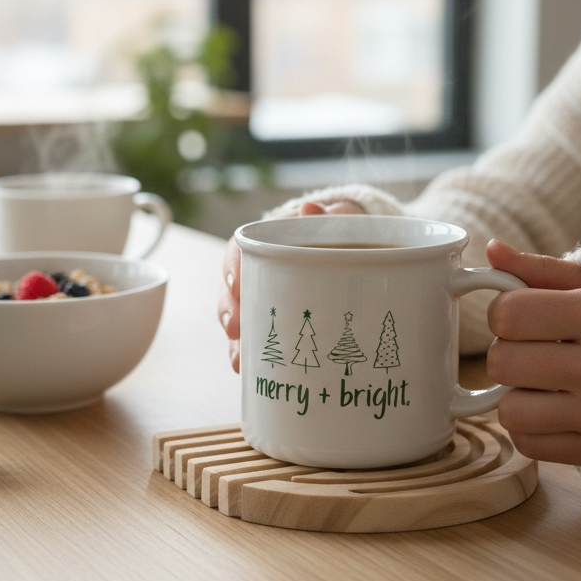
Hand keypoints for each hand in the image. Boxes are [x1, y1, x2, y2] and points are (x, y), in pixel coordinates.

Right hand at [218, 200, 363, 371]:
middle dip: (230, 311)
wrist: (350, 251)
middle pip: (232, 291)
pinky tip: (249, 371)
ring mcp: (264, 300)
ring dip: (236, 340)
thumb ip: (325, 216)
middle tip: (234, 328)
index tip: (234, 282)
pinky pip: (257, 338)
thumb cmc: (337, 234)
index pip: (238, 252)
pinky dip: (252, 355)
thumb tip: (310, 209)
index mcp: (265, 244)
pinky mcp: (275, 322)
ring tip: (239, 360)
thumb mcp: (335, 220)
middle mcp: (258, 273)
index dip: (232, 267)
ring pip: (240, 318)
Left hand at [485, 240, 580, 466]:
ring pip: (509, 411)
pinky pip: (528, 444)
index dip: (503, 312)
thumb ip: (541, 269)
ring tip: (542, 382)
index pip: (508, 314)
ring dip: (516, 395)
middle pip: (501, 363)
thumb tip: (491, 250)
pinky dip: (531, 427)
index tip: (521, 315)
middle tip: (533, 348)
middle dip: (507, 351)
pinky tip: (553, 407)